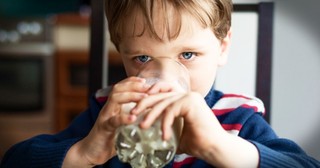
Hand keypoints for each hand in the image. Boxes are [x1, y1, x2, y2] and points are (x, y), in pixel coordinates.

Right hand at [63, 77, 149, 166]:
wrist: (91, 152)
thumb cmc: (109, 139)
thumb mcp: (123, 126)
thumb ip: (133, 120)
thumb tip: (151, 118)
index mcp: (113, 107)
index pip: (120, 87)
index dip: (132, 82)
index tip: (145, 81)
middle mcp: (108, 108)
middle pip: (118, 89)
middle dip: (134, 86)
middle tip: (148, 88)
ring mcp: (104, 117)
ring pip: (115, 99)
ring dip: (131, 96)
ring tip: (144, 98)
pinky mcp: (103, 129)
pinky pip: (113, 120)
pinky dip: (124, 118)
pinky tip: (134, 117)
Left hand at [131, 82, 258, 166]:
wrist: (214, 148)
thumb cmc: (198, 142)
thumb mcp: (177, 132)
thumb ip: (167, 128)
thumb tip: (152, 135)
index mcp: (185, 99)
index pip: (163, 91)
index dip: (149, 95)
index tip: (137, 106)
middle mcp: (188, 95)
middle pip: (160, 95)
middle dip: (144, 104)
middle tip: (132, 114)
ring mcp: (190, 97)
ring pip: (164, 103)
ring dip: (151, 115)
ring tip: (143, 126)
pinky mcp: (191, 102)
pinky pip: (171, 110)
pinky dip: (165, 123)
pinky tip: (164, 136)